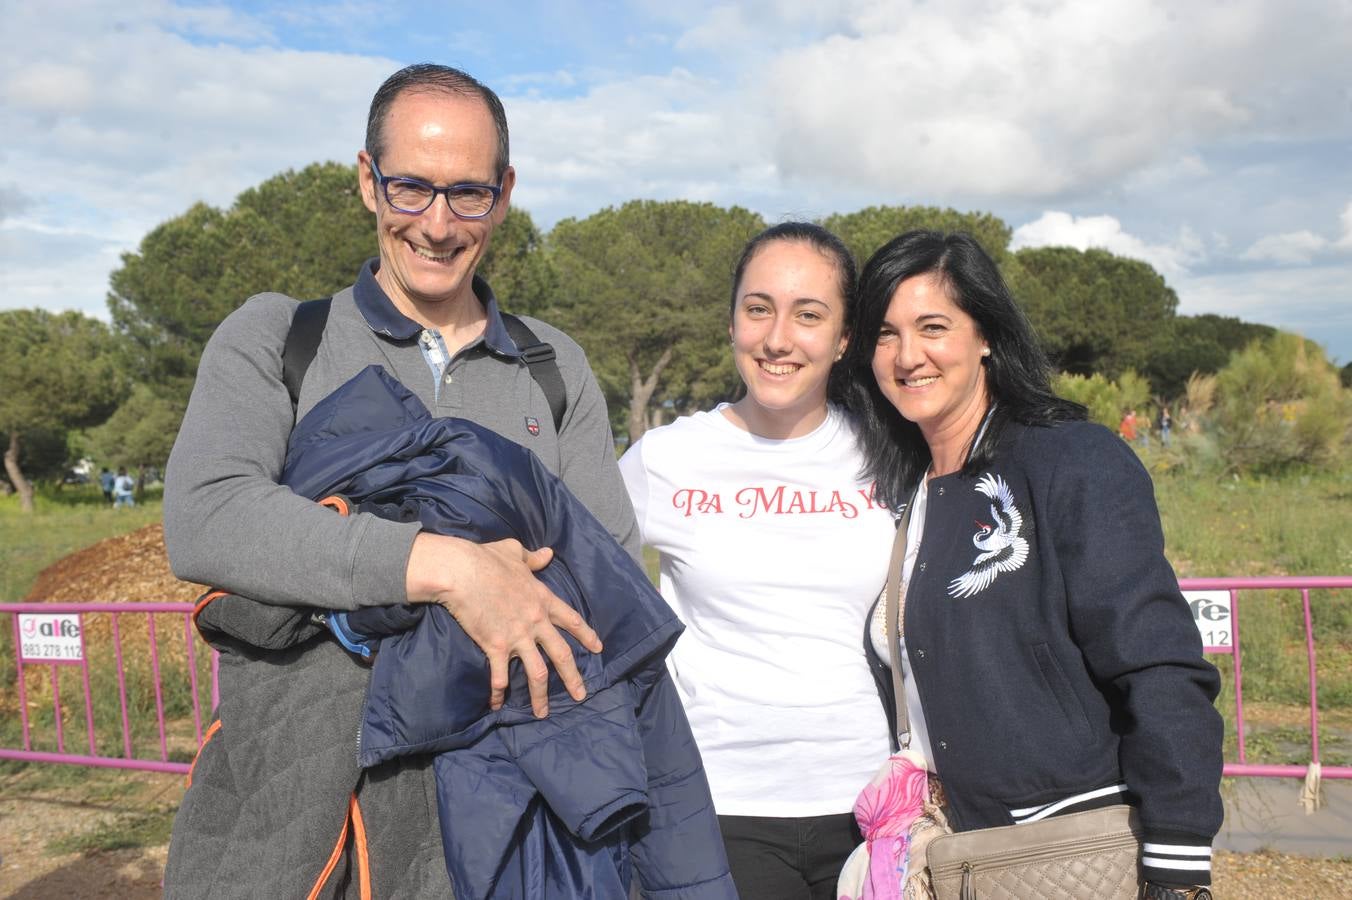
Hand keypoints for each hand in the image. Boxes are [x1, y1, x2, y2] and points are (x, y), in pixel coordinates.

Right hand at [404, 532, 601, 717]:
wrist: (462, 572)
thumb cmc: (487, 559)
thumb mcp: (515, 552)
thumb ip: (534, 557)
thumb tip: (548, 553)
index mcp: (543, 599)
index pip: (572, 620)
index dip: (586, 635)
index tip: (598, 648)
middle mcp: (535, 621)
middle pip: (561, 654)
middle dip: (573, 677)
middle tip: (581, 695)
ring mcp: (517, 636)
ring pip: (537, 672)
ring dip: (540, 695)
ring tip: (543, 713)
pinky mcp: (495, 646)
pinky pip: (499, 676)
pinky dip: (498, 693)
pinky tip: (497, 706)